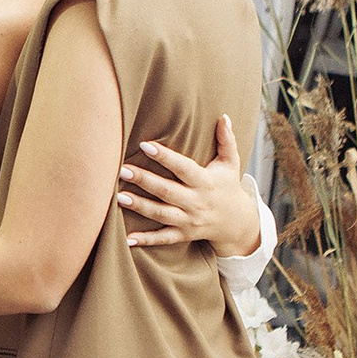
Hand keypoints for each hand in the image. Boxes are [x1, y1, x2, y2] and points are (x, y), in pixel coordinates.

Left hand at [118, 114, 261, 254]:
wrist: (237, 223)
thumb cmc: (228, 187)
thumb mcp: (231, 164)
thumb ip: (226, 140)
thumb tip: (224, 117)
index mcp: (205, 182)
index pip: (183, 168)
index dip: (165, 157)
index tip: (145, 145)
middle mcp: (196, 202)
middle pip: (167, 191)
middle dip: (145, 180)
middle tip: (122, 169)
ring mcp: (189, 220)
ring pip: (162, 214)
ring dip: (140, 206)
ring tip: (119, 196)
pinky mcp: (183, 234)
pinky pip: (163, 238)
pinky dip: (146, 240)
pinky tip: (127, 238)